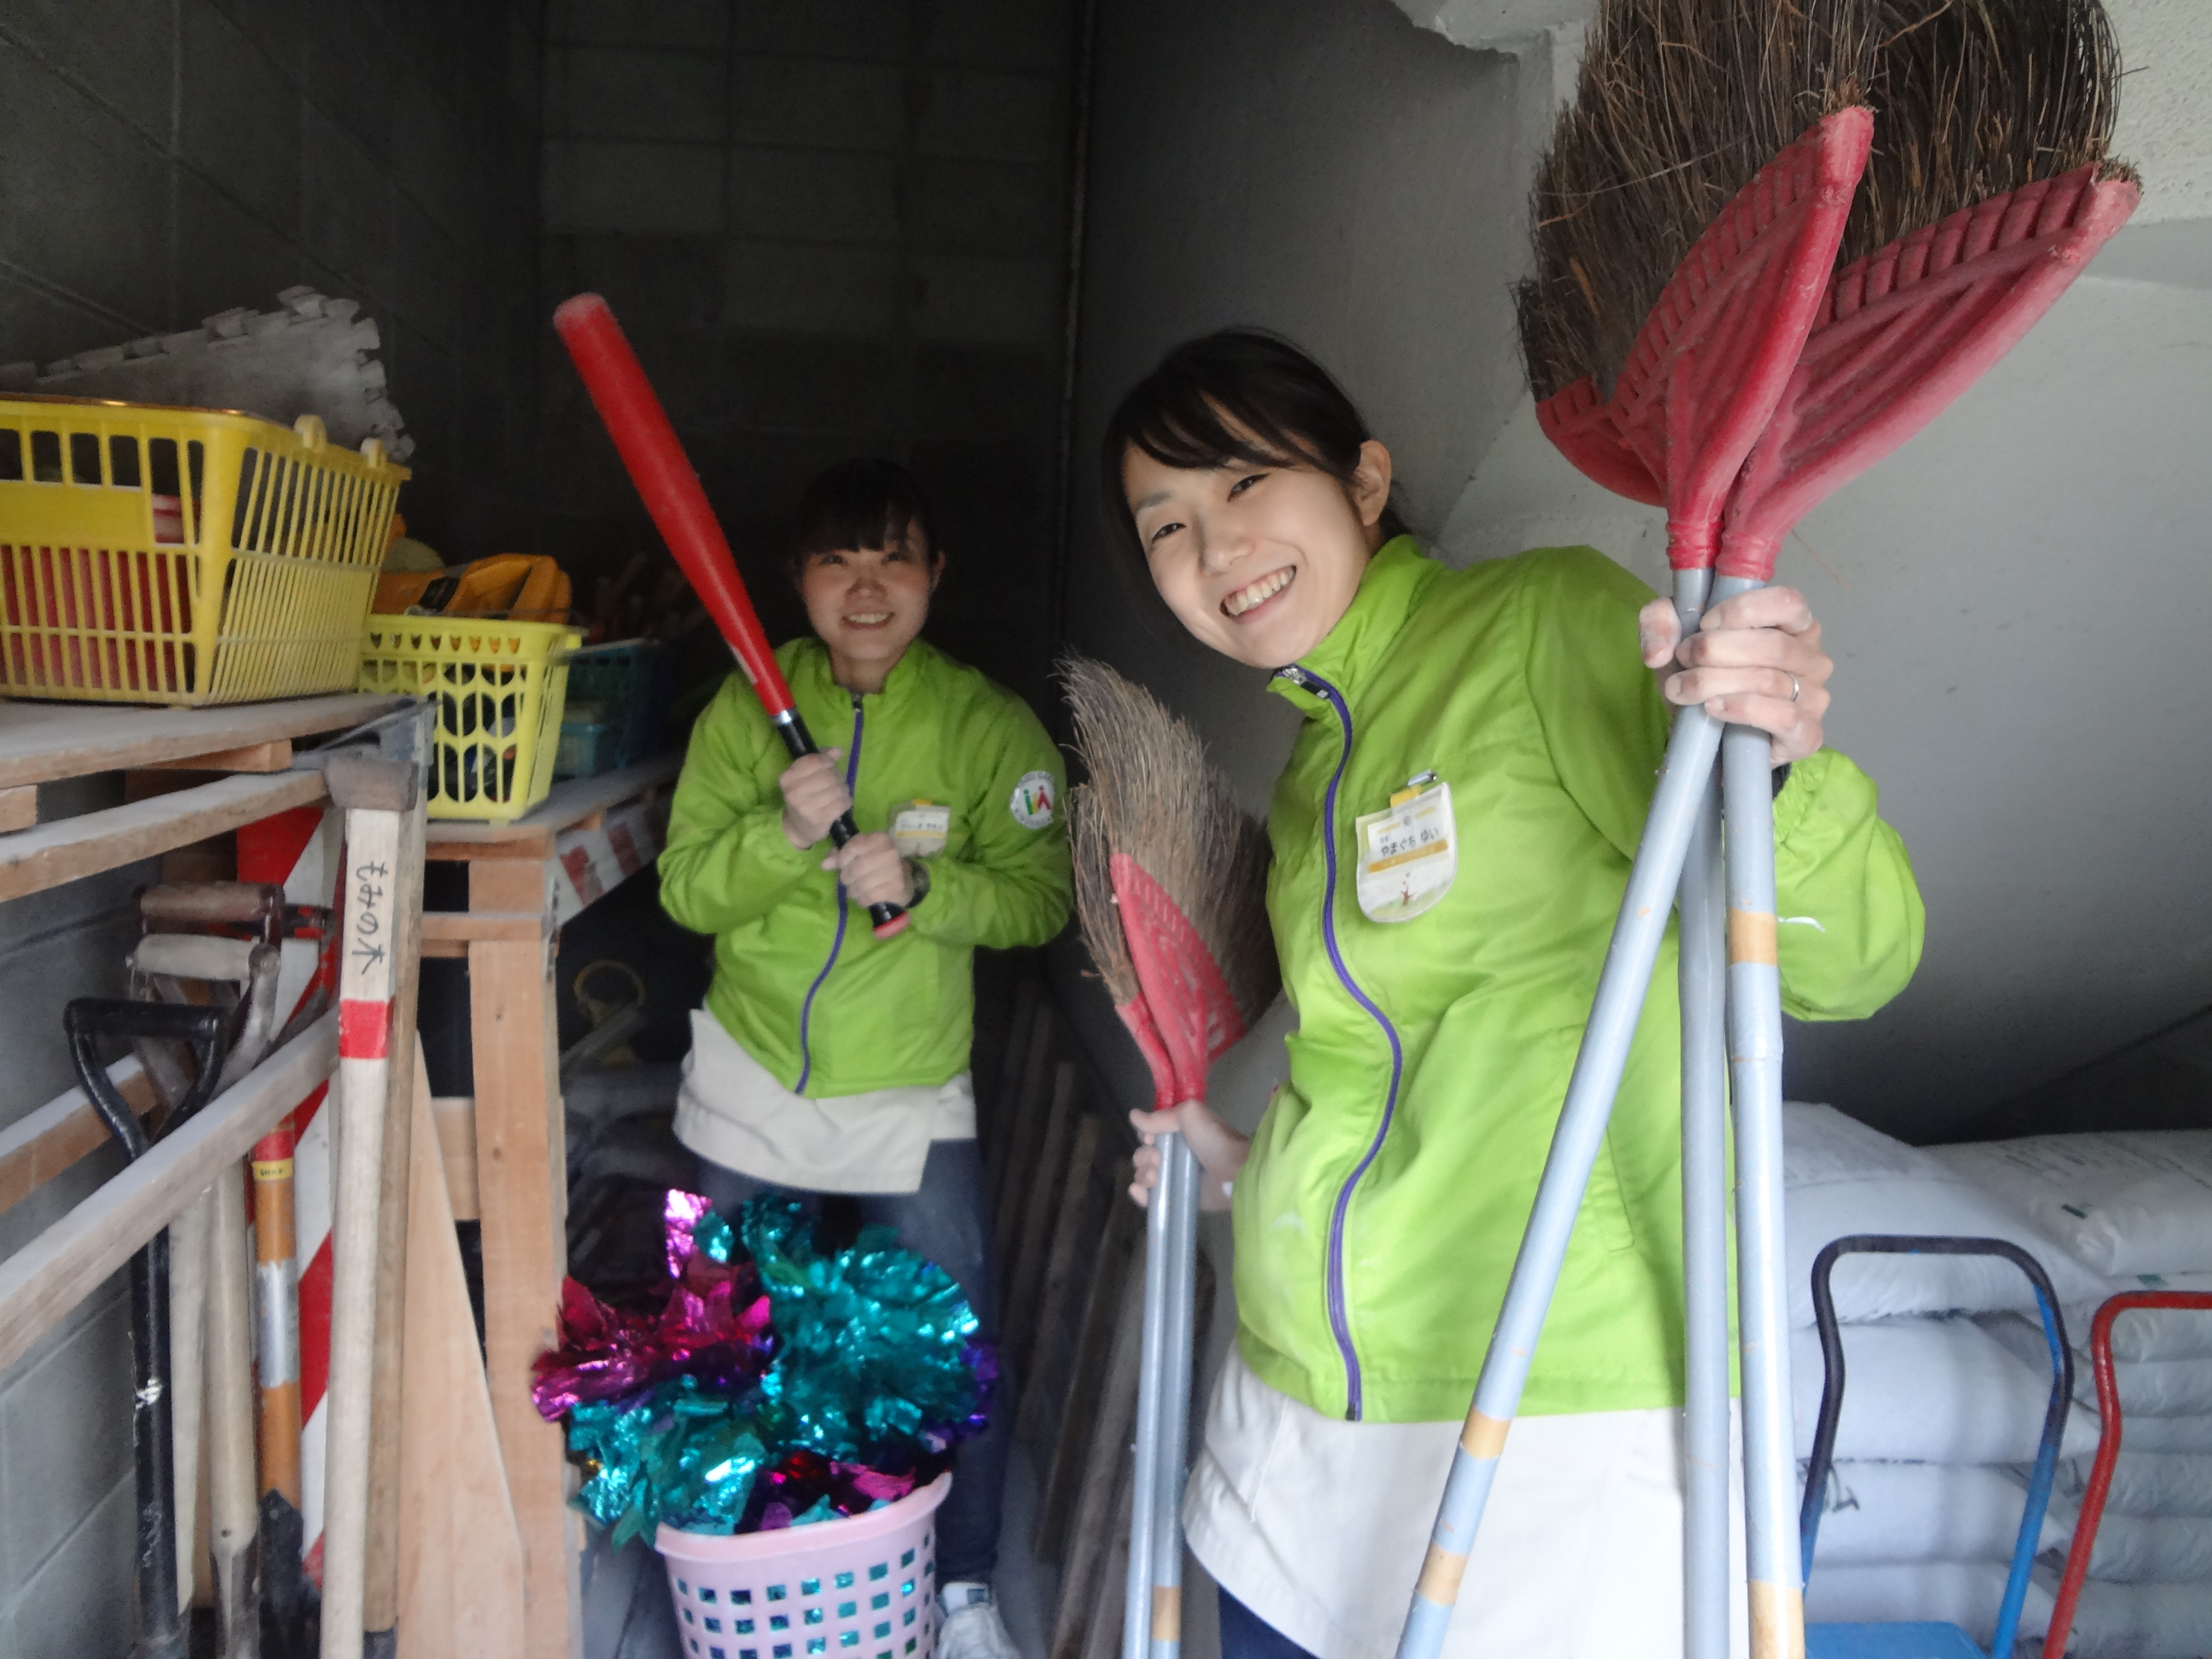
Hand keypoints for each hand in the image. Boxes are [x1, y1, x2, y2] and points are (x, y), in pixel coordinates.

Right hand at [779, 750, 851, 846]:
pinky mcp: (820, 819)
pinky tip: (841, 802)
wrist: (798, 827)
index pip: (814, 761)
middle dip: (837, 776)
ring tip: (839, 792)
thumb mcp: (803, 776)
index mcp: (787, 778)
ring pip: (837, 789)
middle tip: (837, 781)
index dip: (828, 760)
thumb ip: (819, 759)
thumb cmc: (803, 797)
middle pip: (828, 775)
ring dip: (843, 789)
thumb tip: (838, 750)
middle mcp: (794, 792)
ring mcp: (806, 807)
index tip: (830, 764)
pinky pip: (842, 803)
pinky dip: (846, 800)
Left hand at [821, 831, 913, 908]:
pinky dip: (862, 900)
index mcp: (878, 839)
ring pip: (862, 884)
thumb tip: (824, 864)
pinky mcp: (896, 887)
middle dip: (846, 877)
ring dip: (853, 891)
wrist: (903, 878)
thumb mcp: (858, 854)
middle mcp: (888, 852)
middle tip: (847, 881)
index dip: (842, 859)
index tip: (842, 865)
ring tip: (854, 890)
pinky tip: (863, 898)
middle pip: (856, 868)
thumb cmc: (875, 863)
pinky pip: (870, 896)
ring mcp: (894, 870)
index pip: (852, 847)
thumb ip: (839, 856)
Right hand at [1127, 1099, 1248, 1211]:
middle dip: (1145, 1157)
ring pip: (1144, 1175)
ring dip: (1143, 1175)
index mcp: (1180, 1133)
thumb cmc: (1215, 1141)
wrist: (1236, 1173)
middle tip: (1159, 1160)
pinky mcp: (1177, 1197)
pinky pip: (1150, 1197)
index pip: (1150, 1133)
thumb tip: (1134, 1116)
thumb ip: (1162, 1116)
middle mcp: (1175, 1154)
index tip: (1151, 1138)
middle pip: (1144, 1155)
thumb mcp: (1191, 1115)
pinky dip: (1140, 1195)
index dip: (1146, 1135)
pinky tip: (1140, 1191)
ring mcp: (1175, 1177)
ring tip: (1156, 1178)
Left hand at [1639, 586, 1831, 764]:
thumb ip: (1659, 622)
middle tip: (1684, 659)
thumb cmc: (1704, 676)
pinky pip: (1784, 717)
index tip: (1704, 624)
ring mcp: (1814, 697)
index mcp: (1793, 624)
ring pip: (1770, 681)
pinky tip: (1713, 708)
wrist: (1707, 737)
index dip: (1742, 611)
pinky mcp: (1807, 734)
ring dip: (1714, 682)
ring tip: (1683, 688)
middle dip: (1716, 650)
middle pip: (1773, 645)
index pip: (1787, 603)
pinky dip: (1743, 710)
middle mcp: (1811, 658)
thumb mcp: (1674, 638)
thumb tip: (1657, 652)